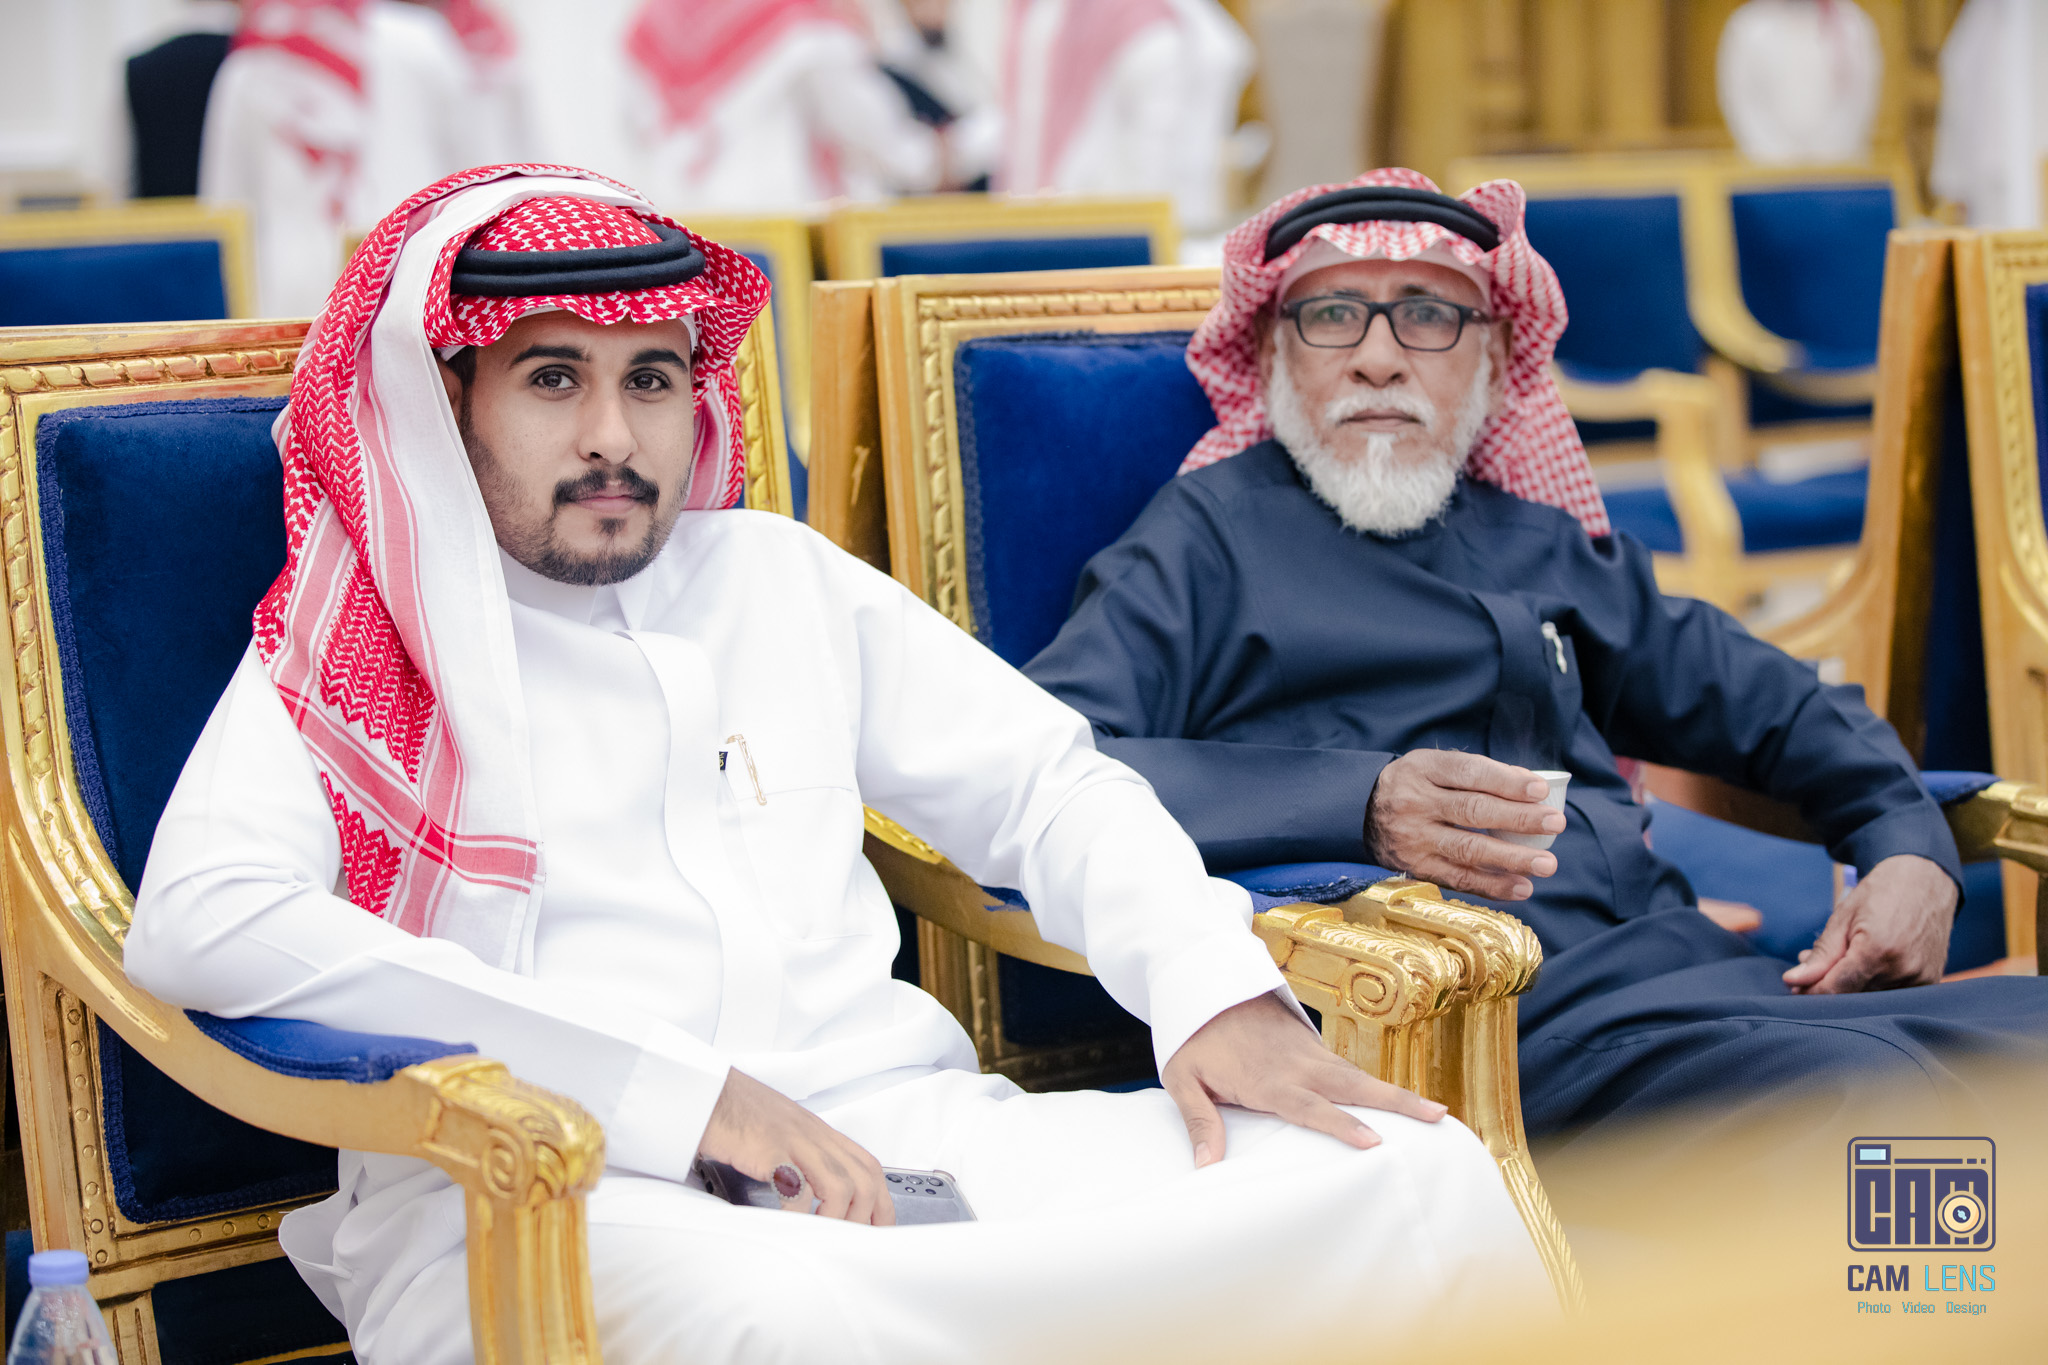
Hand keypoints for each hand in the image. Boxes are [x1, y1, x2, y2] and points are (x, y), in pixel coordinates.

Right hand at [697, 1068, 894, 1224]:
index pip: (868, 1168)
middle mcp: (815, 1135)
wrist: (705, 1091)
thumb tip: (814, 1195)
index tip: (879, 1230)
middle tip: (847, 1243)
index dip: (881, 1202)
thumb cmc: (737, 1114)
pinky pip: (796, 1184)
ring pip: (839, 1185)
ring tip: (821, 1238)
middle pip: (863, 1179)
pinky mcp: (769, 1148)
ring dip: (836, 1219)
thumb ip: (802, 1156)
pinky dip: (798, 1212)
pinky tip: (789, 1225)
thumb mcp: (782, 1133)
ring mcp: (794, 1140)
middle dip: (863, 1217)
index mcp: (821, 1133)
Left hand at [1161, 993, 1446, 1166]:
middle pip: (1353, 1088)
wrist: (1207, 984)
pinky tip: (1400, 1102)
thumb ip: (1199, 1121)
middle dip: (1397, 1103)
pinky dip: (1376, 1085)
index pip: (1310, 1107)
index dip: (1341, 1125)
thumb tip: (1206, 1167)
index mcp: (1268, 1080)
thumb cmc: (1194, 1038)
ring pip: (1359, 1077)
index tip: (1374, 1141)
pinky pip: (1350, 1069)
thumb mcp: (1184, 1078)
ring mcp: (1310, 1054)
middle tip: (1438, 1117)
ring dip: (1396, 1094)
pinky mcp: (1313, 1046)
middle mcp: (1298, 1067)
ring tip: (1438, 1114)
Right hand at [1365, 750, 1562, 899]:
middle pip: (1473, 811)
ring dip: (1512, 859)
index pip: (1469, 773)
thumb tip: (1532, 786)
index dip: (1506, 782)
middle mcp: (1415, 804)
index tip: (1540, 790)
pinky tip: (1521, 887)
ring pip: (1468, 850)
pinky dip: (1492, 886)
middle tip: (1555, 823)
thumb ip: (1478, 773)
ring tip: (1546, 863)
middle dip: (1519, 819)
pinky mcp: (1416, 868)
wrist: (1360, 812)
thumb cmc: (1415, 785)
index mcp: (1422, 770)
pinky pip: (1458, 879)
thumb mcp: (1435, 766)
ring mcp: (1414, 839)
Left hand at [1782, 854, 1956, 993]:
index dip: (1811, 990)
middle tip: (1813, 966)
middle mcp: (1902, 970)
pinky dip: (1873, 983)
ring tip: (1840, 957)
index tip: (1795, 985)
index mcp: (1877, 951)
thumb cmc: (1881, 894)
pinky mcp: (1930, 980)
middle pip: (1853, 996)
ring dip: (1851, 985)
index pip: (1835, 989)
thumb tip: (1793, 980)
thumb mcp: (1843, 918)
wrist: (1925, 881)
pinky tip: (1863, 963)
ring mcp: (1920, 978)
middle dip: (1828, 984)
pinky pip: (1893, 993)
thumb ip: (1821, 955)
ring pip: (1872, 997)